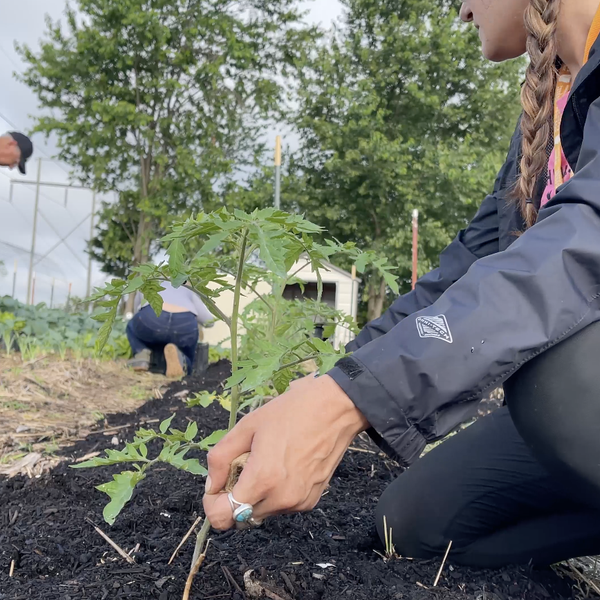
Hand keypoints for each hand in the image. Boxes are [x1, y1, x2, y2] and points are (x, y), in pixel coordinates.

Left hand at [202, 374, 368, 529]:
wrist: (335, 410)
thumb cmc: (291, 411)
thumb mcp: (247, 426)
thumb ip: (220, 458)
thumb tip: (212, 485)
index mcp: (262, 480)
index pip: (223, 517)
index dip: (212, 504)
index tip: (216, 485)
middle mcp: (281, 499)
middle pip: (240, 517)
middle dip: (233, 497)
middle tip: (242, 467)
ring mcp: (298, 503)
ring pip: (261, 512)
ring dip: (255, 496)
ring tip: (266, 462)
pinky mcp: (311, 501)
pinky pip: (281, 506)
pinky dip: (274, 493)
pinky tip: (283, 466)